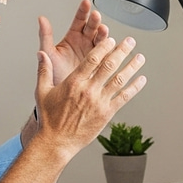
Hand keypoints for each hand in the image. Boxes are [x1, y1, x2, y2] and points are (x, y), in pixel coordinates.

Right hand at [34, 36, 146, 159]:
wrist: (56, 142)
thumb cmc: (49, 119)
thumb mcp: (42, 92)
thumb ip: (43, 70)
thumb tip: (41, 53)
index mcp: (74, 82)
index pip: (93, 59)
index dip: (104, 47)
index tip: (112, 39)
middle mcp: (88, 90)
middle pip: (109, 65)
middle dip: (122, 51)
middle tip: (130, 42)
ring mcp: (99, 102)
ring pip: (120, 80)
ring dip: (132, 67)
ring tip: (140, 57)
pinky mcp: (106, 114)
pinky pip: (124, 98)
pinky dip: (134, 87)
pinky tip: (141, 80)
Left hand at [38, 0, 108, 84]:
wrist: (61, 97)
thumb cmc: (53, 75)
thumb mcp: (49, 54)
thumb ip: (46, 36)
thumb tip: (41, 19)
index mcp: (72, 38)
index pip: (79, 21)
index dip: (83, 12)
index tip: (86, 3)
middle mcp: (84, 43)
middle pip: (92, 28)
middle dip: (94, 21)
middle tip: (96, 17)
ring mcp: (94, 54)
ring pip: (101, 40)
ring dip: (104, 35)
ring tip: (104, 32)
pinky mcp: (101, 65)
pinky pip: (108, 56)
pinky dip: (112, 51)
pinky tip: (115, 47)